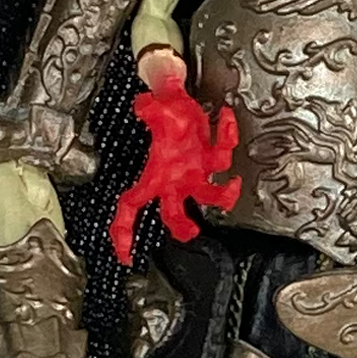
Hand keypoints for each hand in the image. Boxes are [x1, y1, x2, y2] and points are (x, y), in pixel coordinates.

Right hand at [109, 50, 239, 267]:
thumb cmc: (163, 112)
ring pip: (208, 196)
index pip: (131, 208)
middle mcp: (173, 180)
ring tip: (231, 186)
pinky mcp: (210, 161)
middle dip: (181, 226)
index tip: (126, 255)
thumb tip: (144, 104)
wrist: (176, 101)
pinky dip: (226, 135)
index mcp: (153, 176)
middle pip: (172, 214)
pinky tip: (226, 118)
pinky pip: (224, 154)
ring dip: (222, 196)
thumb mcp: (155, 109)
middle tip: (191, 232)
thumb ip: (149, 108)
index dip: (125, 233)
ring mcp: (193, 174)